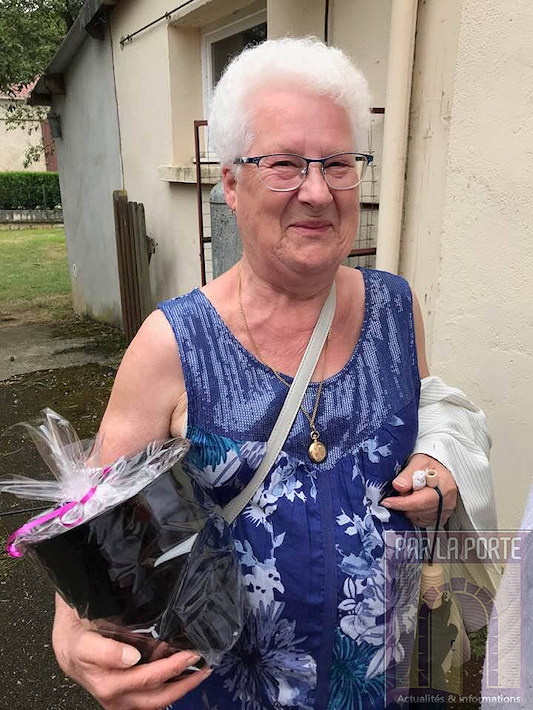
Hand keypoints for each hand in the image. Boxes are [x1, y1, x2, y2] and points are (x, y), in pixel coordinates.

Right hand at [52, 595, 210, 709]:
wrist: (65, 645)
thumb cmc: (74, 633)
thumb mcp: (81, 634)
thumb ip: (104, 648)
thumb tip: (131, 659)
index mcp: (102, 677)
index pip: (137, 674)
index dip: (163, 666)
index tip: (177, 653)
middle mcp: (111, 693)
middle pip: (153, 692)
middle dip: (180, 677)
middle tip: (200, 658)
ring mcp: (118, 700)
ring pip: (155, 702)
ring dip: (181, 687)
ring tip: (202, 670)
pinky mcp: (124, 700)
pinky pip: (151, 701)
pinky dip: (172, 690)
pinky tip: (187, 675)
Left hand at [380, 454, 457, 527]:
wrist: (440, 468)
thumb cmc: (430, 464)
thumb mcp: (418, 462)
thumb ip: (407, 475)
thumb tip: (398, 486)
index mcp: (444, 487)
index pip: (419, 501)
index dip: (401, 503)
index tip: (387, 501)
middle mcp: (448, 502)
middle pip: (418, 511)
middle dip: (403, 504)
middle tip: (401, 491)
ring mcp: (446, 511)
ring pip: (418, 518)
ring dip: (408, 509)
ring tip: (410, 494)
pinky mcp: (441, 517)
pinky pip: (422, 521)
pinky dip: (414, 514)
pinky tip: (413, 502)